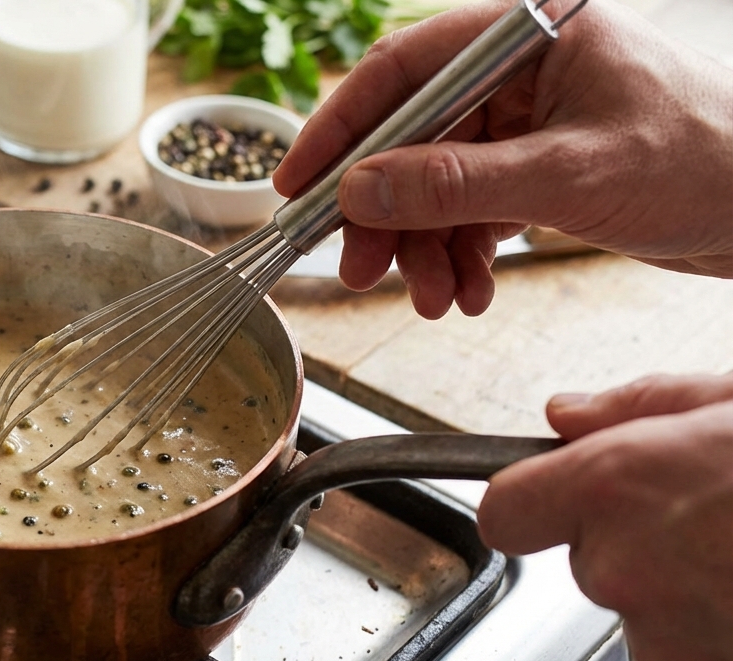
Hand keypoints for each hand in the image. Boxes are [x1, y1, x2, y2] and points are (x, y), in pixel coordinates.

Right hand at [273, 0, 732, 318]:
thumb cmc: (710, 161)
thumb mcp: (571, 176)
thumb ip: (457, 184)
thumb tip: (360, 190)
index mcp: (526, 33)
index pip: (403, 69)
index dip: (341, 130)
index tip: (299, 188)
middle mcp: (517, 70)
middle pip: (409, 137)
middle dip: (385, 213)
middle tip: (363, 270)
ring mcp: (525, 119)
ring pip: (433, 183)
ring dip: (423, 247)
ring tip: (435, 297)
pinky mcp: (534, 165)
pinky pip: (468, 208)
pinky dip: (460, 254)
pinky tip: (470, 288)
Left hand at [478, 373, 732, 660]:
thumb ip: (639, 406)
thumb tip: (566, 413)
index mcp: (618, 487)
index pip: (507, 511)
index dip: (533, 503)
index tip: (555, 499)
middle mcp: (625, 570)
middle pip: (589, 562)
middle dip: (639, 543)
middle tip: (719, 521)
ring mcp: (667, 646)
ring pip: (645, 617)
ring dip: (689, 596)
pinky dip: (726, 648)